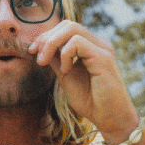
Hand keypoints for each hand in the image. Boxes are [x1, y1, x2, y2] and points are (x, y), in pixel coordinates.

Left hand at [28, 20, 138, 142]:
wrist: (111, 119)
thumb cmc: (91, 101)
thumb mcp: (66, 77)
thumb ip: (56, 61)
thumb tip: (40, 48)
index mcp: (90, 47)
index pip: (66, 28)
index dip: (46, 36)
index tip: (32, 51)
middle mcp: (98, 44)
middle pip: (67, 24)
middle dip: (46, 38)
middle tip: (37, 58)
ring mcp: (102, 49)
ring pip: (71, 28)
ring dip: (51, 44)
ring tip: (45, 63)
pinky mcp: (103, 57)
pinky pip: (77, 43)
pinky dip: (64, 55)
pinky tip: (65, 71)